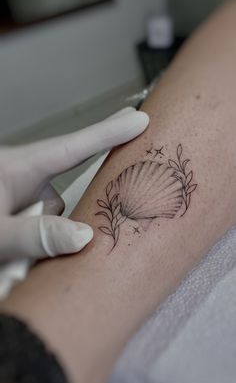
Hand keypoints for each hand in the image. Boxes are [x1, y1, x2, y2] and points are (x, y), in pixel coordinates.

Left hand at [0, 107, 148, 261]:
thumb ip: (35, 234)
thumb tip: (84, 236)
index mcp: (16, 168)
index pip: (71, 148)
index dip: (108, 133)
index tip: (140, 119)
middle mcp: (22, 180)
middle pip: (64, 200)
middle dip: (61, 226)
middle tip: (45, 240)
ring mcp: (20, 200)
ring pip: (52, 224)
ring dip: (39, 247)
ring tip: (12, 260)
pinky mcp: (19, 217)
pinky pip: (41, 234)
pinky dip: (33, 251)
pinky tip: (13, 263)